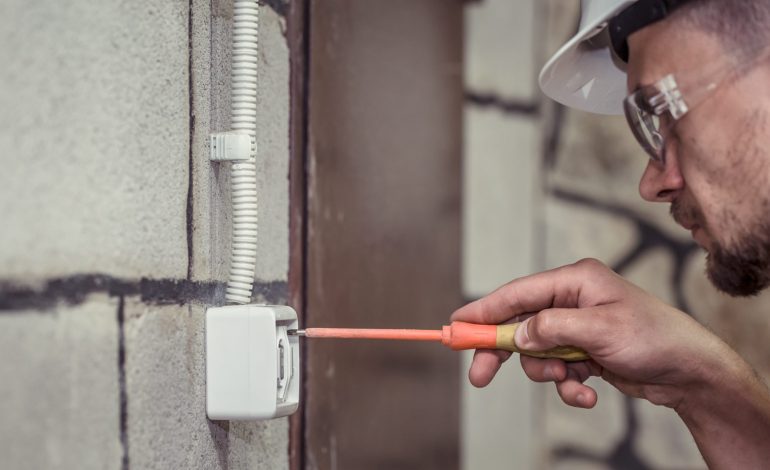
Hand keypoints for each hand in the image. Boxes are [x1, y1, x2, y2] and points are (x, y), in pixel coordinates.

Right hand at [451, 258, 733, 409]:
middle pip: (519, 325)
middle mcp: (572, 300)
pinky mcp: (584, 351)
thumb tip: (517, 336)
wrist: (691, 371)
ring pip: (536, 352)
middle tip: (479, 377)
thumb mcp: (600, 329)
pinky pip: (558, 369)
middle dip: (503, 353)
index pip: (517, 293)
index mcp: (574, 280)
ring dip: (549, 374)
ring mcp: (577, 327)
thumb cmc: (655, 337)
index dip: (484, 309)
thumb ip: (552, 328)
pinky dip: (568, 385)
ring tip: (572, 382)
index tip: (456, 325)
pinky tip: (587, 392)